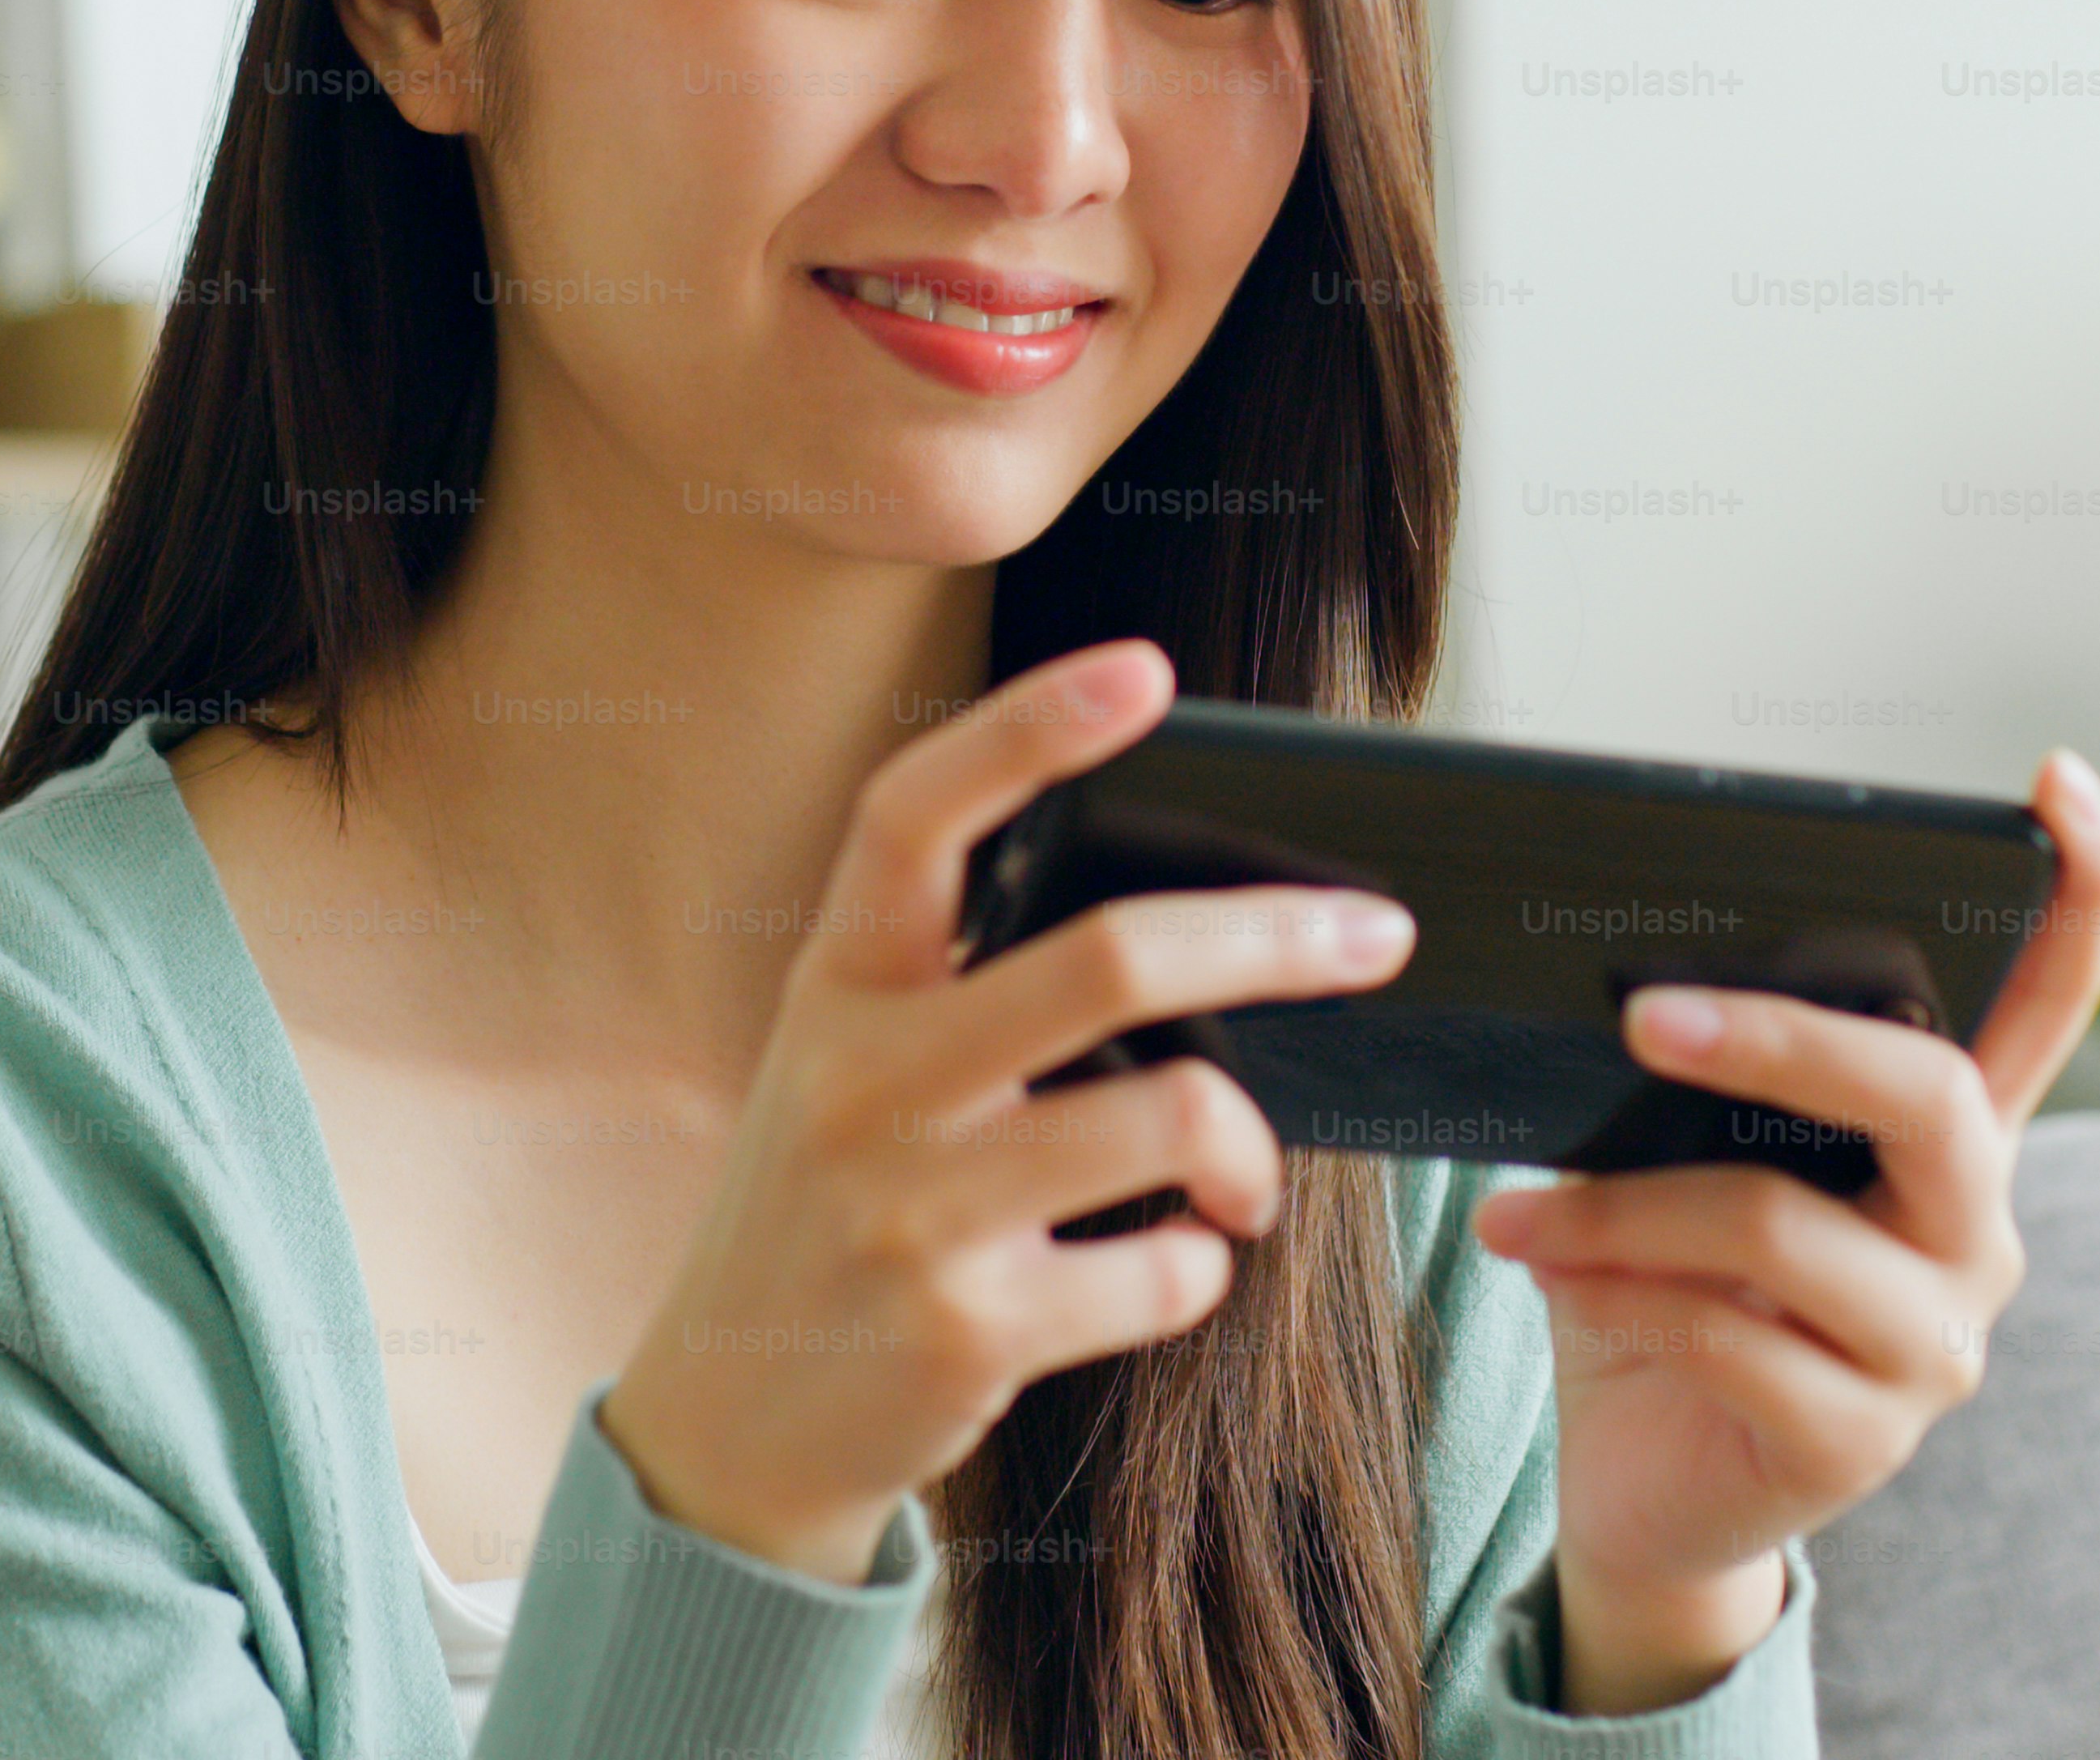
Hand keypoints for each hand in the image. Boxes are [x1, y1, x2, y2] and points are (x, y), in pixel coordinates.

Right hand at [593, 637, 1416, 1580]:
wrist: (727, 1426)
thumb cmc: (829, 1210)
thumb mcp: (846, 1066)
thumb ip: (956, 986)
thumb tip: (1182, 921)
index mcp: (836, 985)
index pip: (914, 816)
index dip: (1027, 730)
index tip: (1142, 674)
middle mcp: (863, 1079)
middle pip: (1106, 960)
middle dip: (1272, 938)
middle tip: (1372, 935)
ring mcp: (911, 1207)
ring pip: (1168, 1116)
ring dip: (1250, 1151)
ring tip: (1249, 1184)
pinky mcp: (966, 1329)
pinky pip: (1161, 1270)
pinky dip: (1198, 1268)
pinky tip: (1162, 1269)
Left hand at [1470, 745, 2099, 1711]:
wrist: (1643, 1482)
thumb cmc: (1669, 1289)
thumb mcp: (1685, 1160)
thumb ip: (1696, 1077)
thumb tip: (1617, 977)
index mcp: (1947, 1144)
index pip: (2048, 1003)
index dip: (2077, 892)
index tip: (2058, 781)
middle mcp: (1974, 1235)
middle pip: (1934, 1097)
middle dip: (1782, 1040)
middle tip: (1640, 1011)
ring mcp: (1935, 1346)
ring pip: (1784, 1224)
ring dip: (1622, 1207)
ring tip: (1517, 1208)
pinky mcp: (1861, 1439)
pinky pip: (1730, 1334)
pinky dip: (1616, 1293)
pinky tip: (1549, 1272)